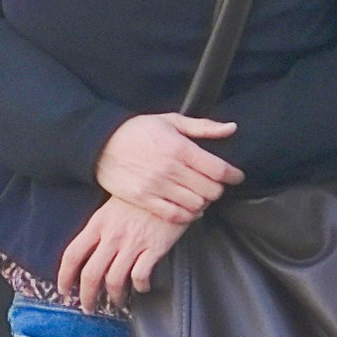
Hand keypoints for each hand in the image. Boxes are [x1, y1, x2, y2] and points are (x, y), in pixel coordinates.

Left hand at [59, 197, 187, 312]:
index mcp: (98, 223)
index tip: (64, 290)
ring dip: (114, 296)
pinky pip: (140, 276)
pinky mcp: (155, 247)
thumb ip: (101, 227)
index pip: (72, 254)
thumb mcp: (113, 205)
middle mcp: (112, 235)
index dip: (64, 277)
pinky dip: (140, 287)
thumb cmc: (142, 196)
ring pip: (114, 280)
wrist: (171, 184)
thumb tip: (90, 252)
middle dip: (87, 297)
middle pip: (90, 274)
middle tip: (88, 307)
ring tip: (118, 301)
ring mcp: (133, 242)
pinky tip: (143, 287)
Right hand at [94, 112, 240, 216]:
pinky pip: (175, 215)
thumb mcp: (171, 121)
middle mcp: (170, 169)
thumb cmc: (138, 130)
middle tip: (215, 184)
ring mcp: (156, 187)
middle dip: (218, 189)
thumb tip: (232, 128)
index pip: (218, 169)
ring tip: (201, 195)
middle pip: (210, 190)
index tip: (236, 176)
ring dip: (203, 202)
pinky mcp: (144, 200)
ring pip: (196, 205)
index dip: (232, 175)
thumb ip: (203, 127)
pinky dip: (188, 215)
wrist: (100, 144)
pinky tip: (190, 208)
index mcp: (180, 148)